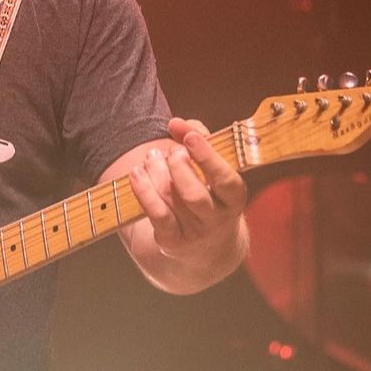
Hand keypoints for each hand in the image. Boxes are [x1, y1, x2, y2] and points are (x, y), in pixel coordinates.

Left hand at [128, 117, 246, 262]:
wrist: (208, 247)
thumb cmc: (210, 194)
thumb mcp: (213, 169)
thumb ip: (200, 140)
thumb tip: (178, 123)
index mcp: (235, 198)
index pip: (225, 179)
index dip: (207, 157)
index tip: (190, 137)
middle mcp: (217, 219)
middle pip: (194, 194)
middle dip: (177, 166)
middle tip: (171, 151)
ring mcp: (194, 233)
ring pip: (171, 200)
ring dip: (156, 172)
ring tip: (152, 156)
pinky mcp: (172, 241)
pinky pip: (156, 214)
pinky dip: (144, 191)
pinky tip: (136, 174)